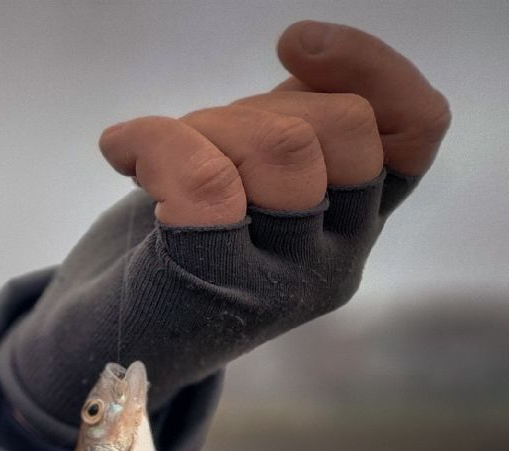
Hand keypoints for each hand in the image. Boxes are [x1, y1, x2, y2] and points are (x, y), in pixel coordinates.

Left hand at [0, 21, 450, 441]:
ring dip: (204, 122)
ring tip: (152, 151)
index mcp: (354, 226)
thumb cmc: (165, 251)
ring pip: (282, 144)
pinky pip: (204, 180)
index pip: (415, 129)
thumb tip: (308, 55)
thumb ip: (291, 124)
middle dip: (257, 103)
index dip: (369, 67)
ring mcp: (281, 284)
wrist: (92, 348)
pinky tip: (118, 147)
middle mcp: (335, 261)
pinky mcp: (213, 290)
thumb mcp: (246, 177)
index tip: (294, 43)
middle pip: (342, 124)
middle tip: (192, 137)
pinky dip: (153, 141)